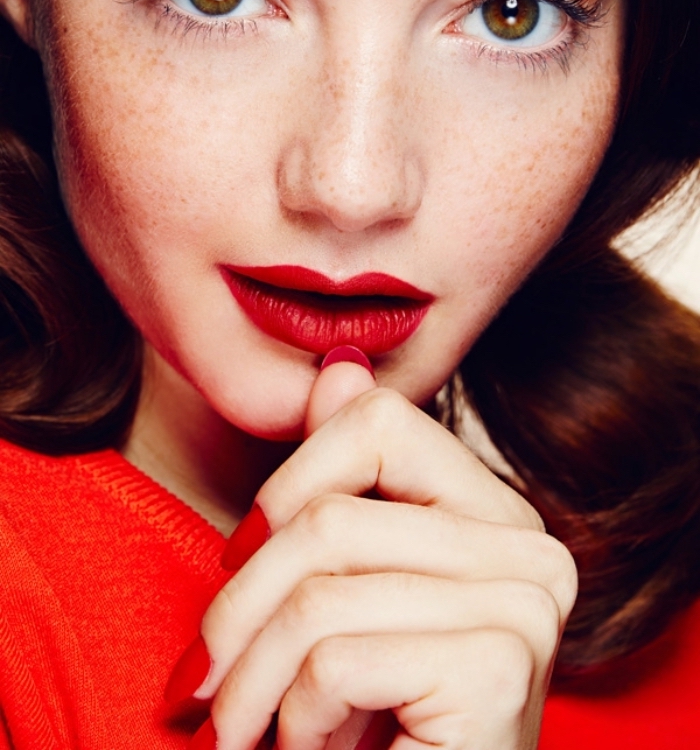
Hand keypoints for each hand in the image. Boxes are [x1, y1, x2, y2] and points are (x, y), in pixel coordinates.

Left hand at [186, 360, 576, 749]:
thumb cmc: (376, 722)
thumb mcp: (348, 592)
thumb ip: (347, 478)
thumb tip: (339, 361)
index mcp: (496, 512)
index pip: (378, 421)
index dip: (287, 485)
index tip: (237, 561)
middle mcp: (530, 545)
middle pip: (331, 516)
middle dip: (238, 612)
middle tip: (203, 687)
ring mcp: (526, 601)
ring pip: (319, 591)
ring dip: (250, 684)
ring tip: (242, 734)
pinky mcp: (501, 667)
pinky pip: (336, 659)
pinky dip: (290, 722)